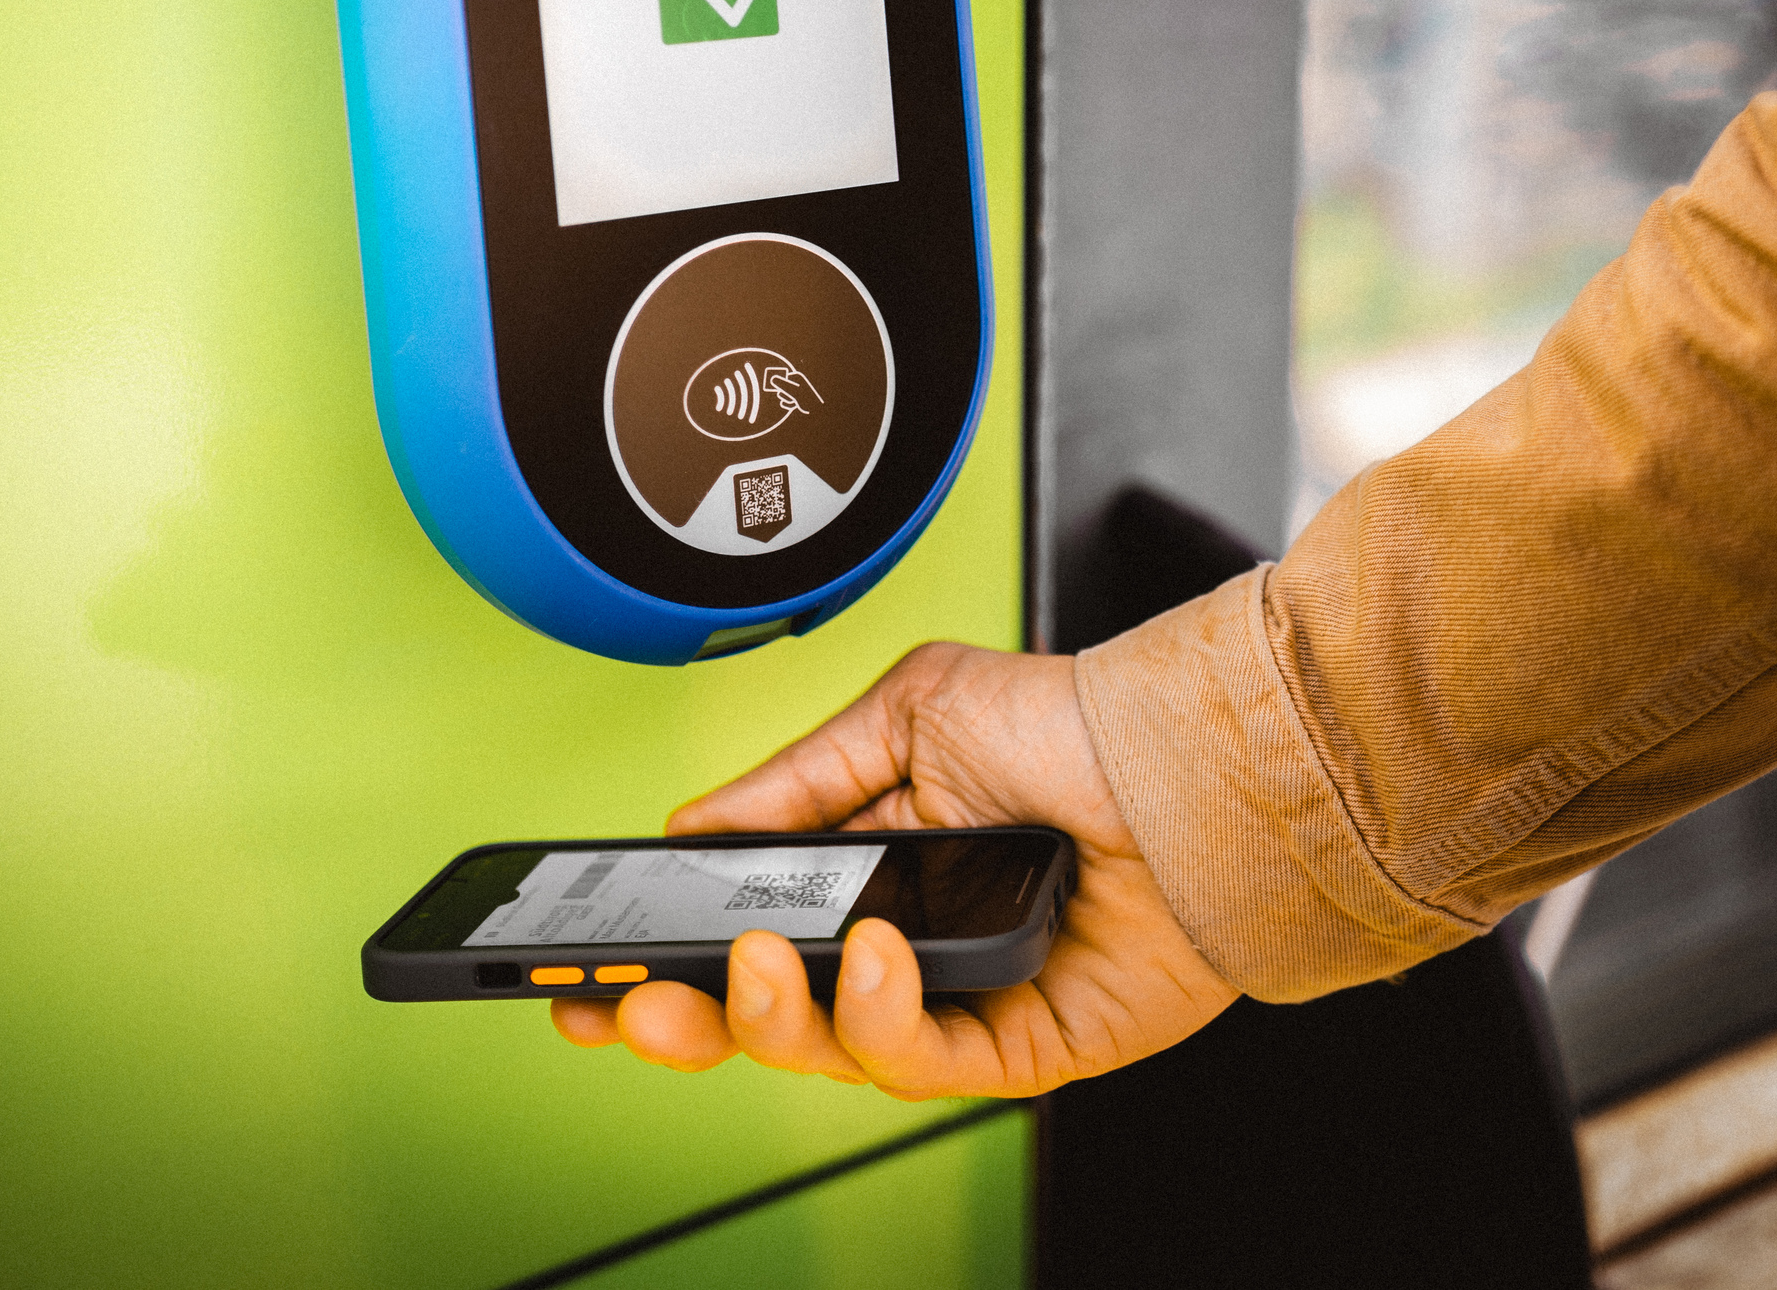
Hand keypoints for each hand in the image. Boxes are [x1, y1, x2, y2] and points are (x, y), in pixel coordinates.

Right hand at [549, 644, 1238, 1097]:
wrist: (1189, 758)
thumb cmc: (1074, 723)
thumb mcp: (911, 714)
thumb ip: (795, 781)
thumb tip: (690, 827)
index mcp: (868, 871)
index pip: (744, 935)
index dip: (665, 965)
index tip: (586, 976)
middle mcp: (904, 944)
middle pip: (766, 1019)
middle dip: (683, 1023)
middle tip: (629, 1006)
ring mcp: (956, 1001)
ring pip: (829, 1052)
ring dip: (774, 1017)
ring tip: (765, 957)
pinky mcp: (1018, 1045)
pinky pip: (921, 1063)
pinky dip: (881, 1018)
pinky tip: (879, 957)